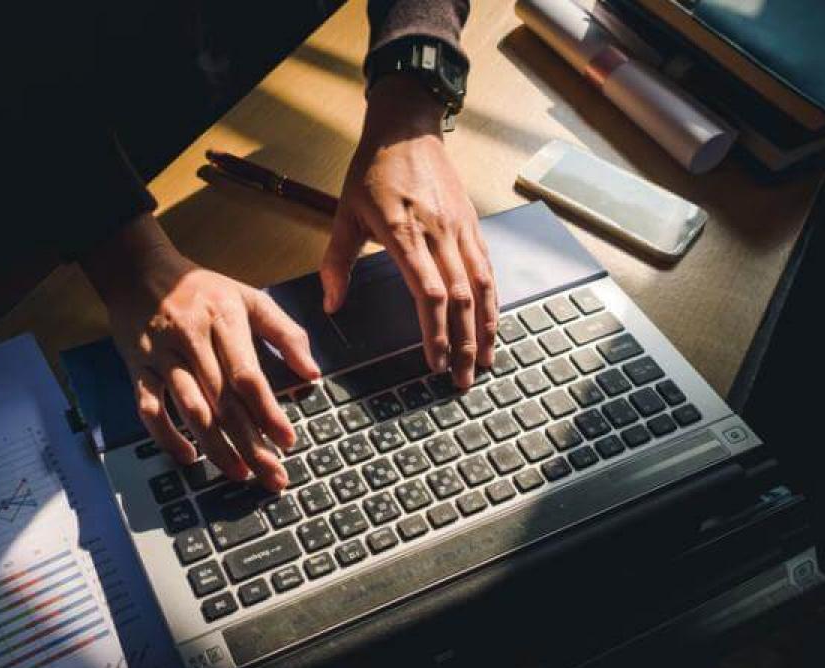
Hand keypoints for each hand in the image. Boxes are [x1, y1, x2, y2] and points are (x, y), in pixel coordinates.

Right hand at [82, 214, 320, 490]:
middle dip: (250, 443)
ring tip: (239, 473)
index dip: (268, 412)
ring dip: (215, 447)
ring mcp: (161, 355)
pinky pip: (148, 409)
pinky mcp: (137, 368)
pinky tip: (188, 457)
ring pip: (189, 409)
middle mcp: (192, 339)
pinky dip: (166, 437)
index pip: (248, 375)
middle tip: (273, 476)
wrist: (138, 271)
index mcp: (224, 319)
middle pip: (223, 401)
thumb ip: (285, 332)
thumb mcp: (249, 297)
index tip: (288, 441)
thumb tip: (312, 373)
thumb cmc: (201, 288)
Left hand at [322, 74, 497, 389]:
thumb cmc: (372, 171)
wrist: (406, 129)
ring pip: (483, 286)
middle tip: (464, 380)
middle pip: (462, 298)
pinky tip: (492, 323)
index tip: (436, 363)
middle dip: (466, 344)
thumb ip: (337, 261)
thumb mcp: (344, 214)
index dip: (437, 331)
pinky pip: (488, 268)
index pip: (430, 293)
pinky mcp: (472, 223)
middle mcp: (439, 233)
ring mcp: (460, 228)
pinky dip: (493, 301)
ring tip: (487, 362)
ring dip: (487, 328)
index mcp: (404, 234)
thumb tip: (331, 305)